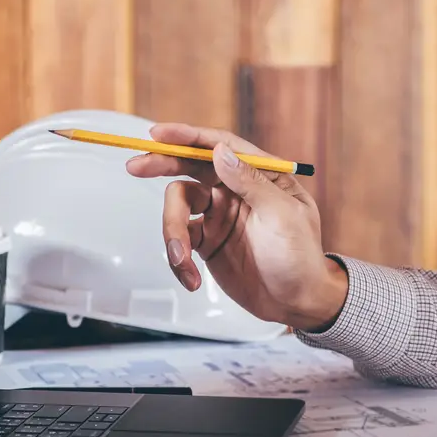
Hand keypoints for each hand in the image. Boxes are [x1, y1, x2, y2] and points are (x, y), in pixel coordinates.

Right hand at [124, 123, 347, 331]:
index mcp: (258, 175)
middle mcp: (234, 190)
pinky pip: (180, 241)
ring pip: (179, 207)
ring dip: (172, 233)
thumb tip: (219, 151)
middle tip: (136, 167)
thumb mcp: (282, 215)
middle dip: (162, 165)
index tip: (159, 134)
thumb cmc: (300, 257)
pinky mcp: (207, 243)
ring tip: (182, 261)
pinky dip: (179, 260)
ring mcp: (218, 216)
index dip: (188, 137)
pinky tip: (191, 278)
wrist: (297, 302)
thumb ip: (249, 182)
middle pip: (190, 167)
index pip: (219, 146)